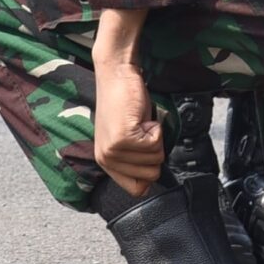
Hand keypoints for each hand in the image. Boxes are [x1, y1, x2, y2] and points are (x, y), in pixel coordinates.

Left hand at [93, 48, 162, 194]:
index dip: (149, 172)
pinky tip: (142, 117)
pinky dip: (156, 128)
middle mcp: (107, 159)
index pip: (136, 189)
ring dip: (155, 137)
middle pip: (151, 175)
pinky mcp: (124, 138)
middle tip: (141, 130)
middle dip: (154, 150)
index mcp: (106, 162)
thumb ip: (134, 161)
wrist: (117, 73)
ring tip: (140, 122)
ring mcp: (114, 150)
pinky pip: (156, 144)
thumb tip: (150, 183)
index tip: (146, 151)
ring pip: (156, 159)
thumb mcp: (128, 138)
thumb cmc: (126, 102)